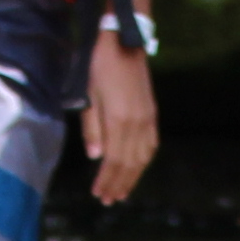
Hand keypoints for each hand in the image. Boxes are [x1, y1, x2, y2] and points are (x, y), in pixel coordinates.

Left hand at [83, 30, 158, 203]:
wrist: (124, 41)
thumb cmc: (99, 65)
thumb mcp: (88, 94)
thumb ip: (92, 127)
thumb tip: (96, 156)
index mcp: (120, 120)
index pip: (114, 160)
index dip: (106, 180)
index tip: (98, 194)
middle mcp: (137, 123)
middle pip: (129, 163)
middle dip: (119, 184)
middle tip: (109, 200)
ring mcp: (148, 118)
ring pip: (143, 157)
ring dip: (133, 177)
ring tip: (123, 190)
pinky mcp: (151, 113)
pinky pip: (151, 145)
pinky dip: (144, 161)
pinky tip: (137, 167)